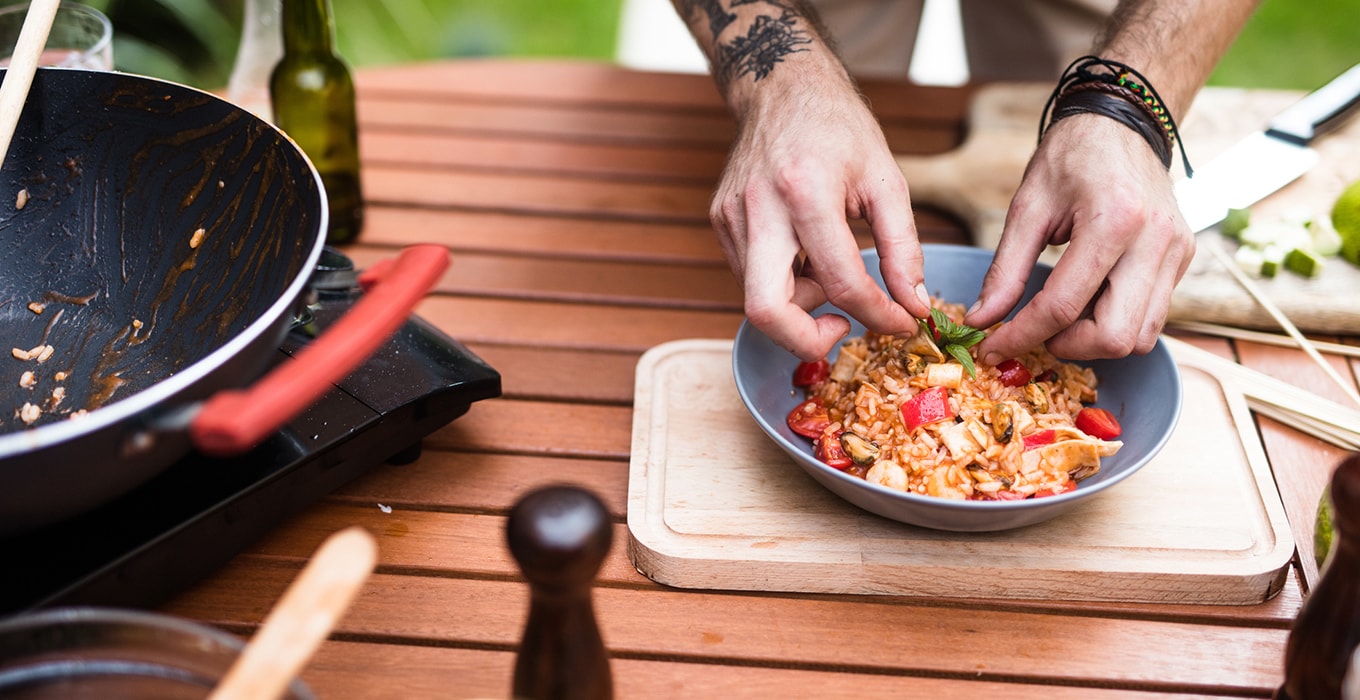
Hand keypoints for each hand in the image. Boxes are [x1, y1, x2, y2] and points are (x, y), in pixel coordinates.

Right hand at [712, 76, 931, 361]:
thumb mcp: (886, 180)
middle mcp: (759, 209)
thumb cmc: (838, 127)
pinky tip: (804, 254)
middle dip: (807, 340)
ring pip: (758, 298)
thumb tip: (914, 305)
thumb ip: (903, 248)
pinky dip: (784, 282)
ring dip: (801, 302)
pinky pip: (751, 277)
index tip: (899, 323)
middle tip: (841, 329)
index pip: (840, 281)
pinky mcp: (720, 222)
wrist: (782, 87)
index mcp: (806, 192)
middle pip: (766, 311)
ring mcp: (731, 218)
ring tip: (828, 267)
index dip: (877, 315)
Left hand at [964, 114, 1194, 361]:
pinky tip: (1087, 301)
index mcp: (1113, 222)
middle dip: (1067, 346)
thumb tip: (982, 320)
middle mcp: (1155, 242)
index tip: (992, 348)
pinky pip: (1152, 317)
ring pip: (1141, 337)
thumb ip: (1006, 269)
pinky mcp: (1183, 258)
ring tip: (1061, 316)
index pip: (1063, 305)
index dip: (1022, 335)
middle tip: (1035, 332)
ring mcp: (1176, 252)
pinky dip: (1116, 324)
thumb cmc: (1070, 157)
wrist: (1122, 123)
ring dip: (1094, 341)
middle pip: (1114, 336)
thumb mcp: (1027, 207)